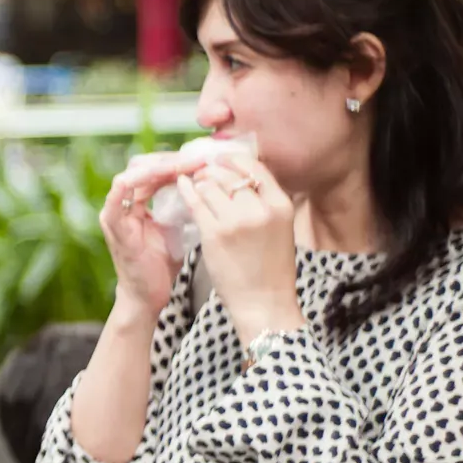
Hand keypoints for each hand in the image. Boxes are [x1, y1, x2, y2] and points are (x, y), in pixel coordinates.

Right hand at [100, 151, 207, 315]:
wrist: (148, 296)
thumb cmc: (162, 265)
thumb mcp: (175, 227)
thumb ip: (182, 205)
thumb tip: (207, 182)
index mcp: (136, 203)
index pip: (154, 171)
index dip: (178, 162)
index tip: (204, 158)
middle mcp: (122, 204)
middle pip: (142, 167)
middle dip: (170, 159)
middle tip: (197, 157)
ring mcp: (115, 213)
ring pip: (132, 175)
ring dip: (159, 167)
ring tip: (185, 164)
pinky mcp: (113, 225)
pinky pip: (118, 195)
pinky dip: (135, 180)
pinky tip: (160, 173)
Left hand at [175, 155, 306, 343]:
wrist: (264, 302)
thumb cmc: (270, 267)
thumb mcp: (279, 228)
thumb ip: (264, 202)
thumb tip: (241, 176)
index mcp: (281, 205)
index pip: (254, 167)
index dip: (232, 160)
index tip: (220, 160)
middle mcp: (260, 209)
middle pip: (229, 173)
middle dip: (211, 169)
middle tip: (201, 170)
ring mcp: (236, 221)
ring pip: (209, 185)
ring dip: (198, 181)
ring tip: (192, 182)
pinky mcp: (214, 233)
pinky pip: (195, 202)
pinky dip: (186, 191)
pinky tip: (181, 186)